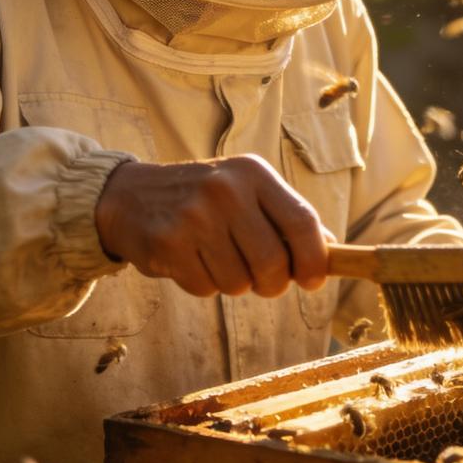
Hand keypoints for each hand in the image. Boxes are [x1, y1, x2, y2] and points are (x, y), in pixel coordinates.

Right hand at [93, 155, 329, 298]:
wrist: (130, 195)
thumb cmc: (202, 199)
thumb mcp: (246, 191)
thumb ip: (286, 217)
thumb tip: (332, 250)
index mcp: (253, 173)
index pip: (302, 222)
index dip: (314, 260)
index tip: (313, 281)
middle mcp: (226, 189)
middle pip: (274, 263)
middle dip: (273, 284)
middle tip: (263, 282)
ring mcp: (195, 215)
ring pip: (239, 283)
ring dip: (234, 284)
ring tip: (216, 259)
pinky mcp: (169, 242)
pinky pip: (206, 288)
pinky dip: (203, 285)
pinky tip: (190, 260)